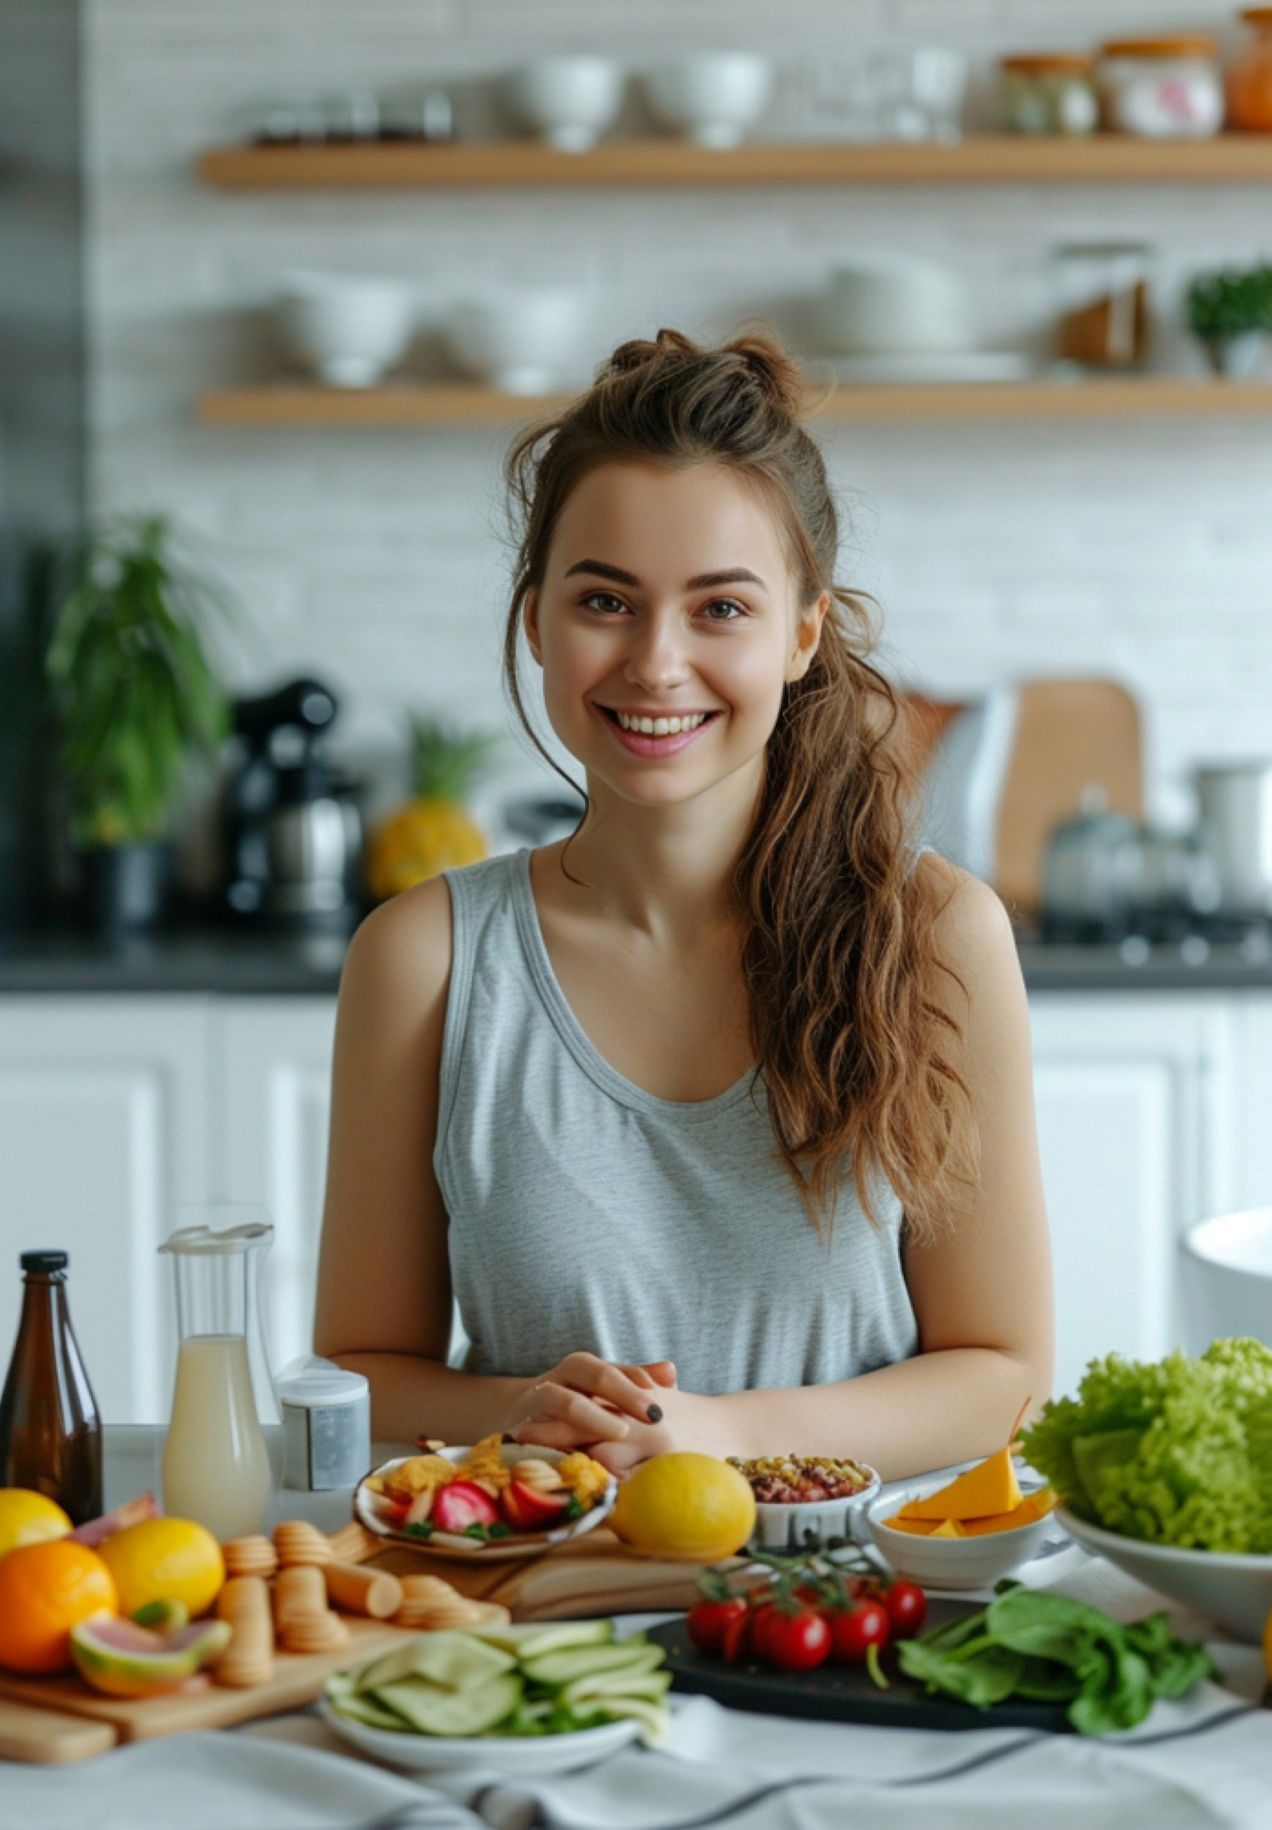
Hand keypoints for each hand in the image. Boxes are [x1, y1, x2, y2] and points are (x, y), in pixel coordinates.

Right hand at [501, 1353, 677, 1450]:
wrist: (511, 1420)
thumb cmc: (571, 1405)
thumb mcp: (600, 1391)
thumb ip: (633, 1381)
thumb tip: (671, 1372)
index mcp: (576, 1369)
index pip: (607, 1368)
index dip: (634, 1379)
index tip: (659, 1396)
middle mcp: (555, 1381)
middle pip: (587, 1375)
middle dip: (622, 1393)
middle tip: (653, 1416)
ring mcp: (534, 1407)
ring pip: (559, 1400)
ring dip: (591, 1414)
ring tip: (621, 1432)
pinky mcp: (518, 1435)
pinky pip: (536, 1436)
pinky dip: (556, 1445)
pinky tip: (582, 1461)